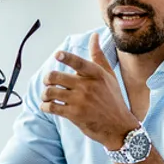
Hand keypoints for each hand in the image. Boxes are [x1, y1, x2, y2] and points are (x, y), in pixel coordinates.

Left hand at [43, 33, 140, 149]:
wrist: (119, 127)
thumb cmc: (113, 99)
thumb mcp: (109, 76)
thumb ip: (98, 56)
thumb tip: (94, 36)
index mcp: (96, 74)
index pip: (78, 62)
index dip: (66, 57)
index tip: (57, 55)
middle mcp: (87, 86)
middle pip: (56, 76)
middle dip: (47, 79)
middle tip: (48, 82)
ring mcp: (80, 101)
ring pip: (50, 92)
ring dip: (45, 94)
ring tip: (47, 96)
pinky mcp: (74, 115)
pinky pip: (51, 107)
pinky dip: (45, 106)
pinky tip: (47, 106)